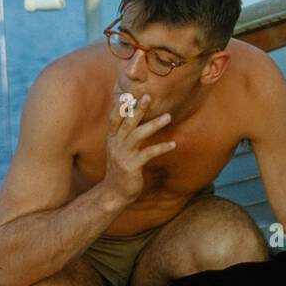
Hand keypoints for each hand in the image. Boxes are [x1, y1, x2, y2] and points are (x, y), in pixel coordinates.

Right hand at [103, 91, 174, 205]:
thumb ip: (124, 132)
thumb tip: (134, 114)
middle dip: (137, 109)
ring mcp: (123, 155)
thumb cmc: (120, 166)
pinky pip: (148, 154)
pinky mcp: (132, 166)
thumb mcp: (119, 147)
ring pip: (137, 135)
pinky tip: (173, 144)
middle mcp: (115, 144)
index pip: (114, 118)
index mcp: (112, 138)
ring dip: (153, 125)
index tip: (130, 92)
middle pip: (127, 122)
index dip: (121, 105)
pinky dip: (161, 148)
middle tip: (148, 96)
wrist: (114, 192)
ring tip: (168, 117)